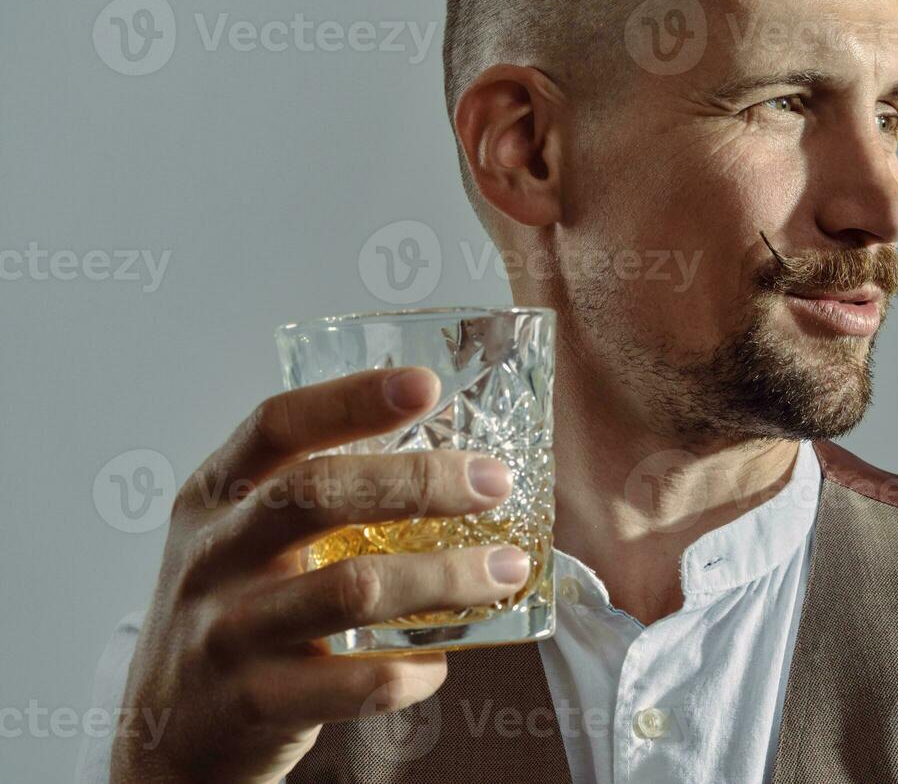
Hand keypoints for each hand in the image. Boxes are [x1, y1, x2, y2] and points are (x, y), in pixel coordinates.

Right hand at [111, 367, 527, 783]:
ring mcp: (229, 630)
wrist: (172, 732)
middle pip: (318, 494)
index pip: (277, 425)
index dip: (352, 400)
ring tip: (507, 569)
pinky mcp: (254, 701)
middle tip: (495, 482)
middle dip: (421, 481)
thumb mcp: (242, 537)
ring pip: (354, 589)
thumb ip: (313, 495)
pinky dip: (414, 668)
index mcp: (215, 496)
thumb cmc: (236, 610)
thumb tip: (454, 460)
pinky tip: (439, 659)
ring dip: (447, 577)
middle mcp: (214, 555)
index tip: (426, 383)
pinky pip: (356, 682)